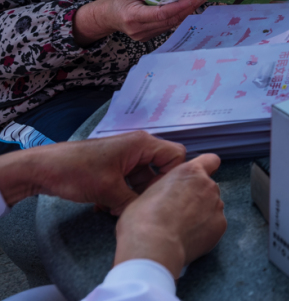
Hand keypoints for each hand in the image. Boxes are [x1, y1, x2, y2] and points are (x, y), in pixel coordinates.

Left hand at [0, 131, 185, 211]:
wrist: (42, 170)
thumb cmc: (75, 171)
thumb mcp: (109, 190)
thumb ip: (134, 202)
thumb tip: (146, 214)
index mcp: (141, 144)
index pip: (175, 156)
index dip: (173, 176)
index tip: (161, 196)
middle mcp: (137, 148)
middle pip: (159, 171)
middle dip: (149, 191)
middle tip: (139, 208)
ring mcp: (125, 159)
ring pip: (142, 180)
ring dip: (132, 196)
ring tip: (116, 210)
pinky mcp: (113, 168)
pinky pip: (128, 183)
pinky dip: (121, 196)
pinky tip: (105, 207)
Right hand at [73, 0, 207, 46]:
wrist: (106, 17)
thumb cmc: (120, 1)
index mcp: (133, 16)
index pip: (161, 13)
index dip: (180, 6)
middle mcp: (139, 29)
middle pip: (170, 20)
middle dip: (188, 7)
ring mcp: (144, 36)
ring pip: (171, 24)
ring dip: (186, 12)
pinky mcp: (148, 38)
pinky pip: (167, 27)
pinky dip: (177, 17)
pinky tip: (186, 8)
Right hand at [113, 154, 225, 279]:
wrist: (153, 246)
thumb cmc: (143, 220)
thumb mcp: (147, 193)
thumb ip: (165, 188)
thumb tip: (165, 196)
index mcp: (190, 172)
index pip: (210, 160)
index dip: (206, 168)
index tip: (197, 178)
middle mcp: (208, 185)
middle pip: (209, 186)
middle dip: (199, 196)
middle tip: (180, 211)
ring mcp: (216, 205)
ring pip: (212, 206)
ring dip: (202, 213)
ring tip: (182, 227)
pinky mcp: (220, 225)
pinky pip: (215, 224)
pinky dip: (206, 230)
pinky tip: (188, 238)